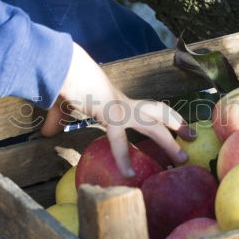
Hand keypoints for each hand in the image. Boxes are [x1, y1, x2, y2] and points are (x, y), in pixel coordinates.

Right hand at [41, 42, 193, 176]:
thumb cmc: (64, 80)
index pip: (145, 108)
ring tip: (182, 158)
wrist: (62, 64)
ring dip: (168, 142)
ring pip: (152, 125)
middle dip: (176, 125)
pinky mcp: (109, 112)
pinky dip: (122, 157)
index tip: (176, 127)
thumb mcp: (62, 104)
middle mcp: (123, 102)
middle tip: (192, 137)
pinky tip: (128, 174)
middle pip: (158, 113)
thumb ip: (57, 119)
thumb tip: (45, 133)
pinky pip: (119, 139)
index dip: (162, 117)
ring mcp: (119, 107)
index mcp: (116, 100)